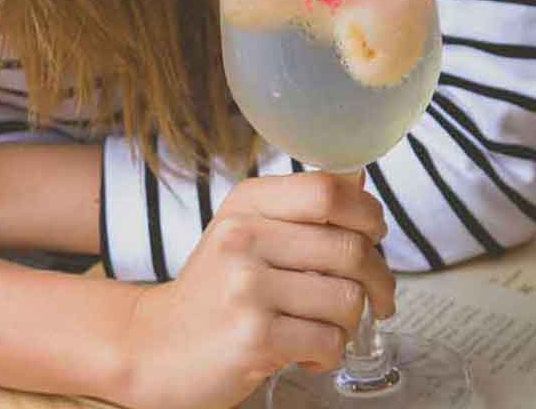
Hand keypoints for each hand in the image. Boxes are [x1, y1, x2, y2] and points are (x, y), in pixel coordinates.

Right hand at [117, 171, 393, 408]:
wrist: (157, 346)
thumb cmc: (213, 290)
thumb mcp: (245, 231)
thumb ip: (300, 208)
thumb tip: (357, 181)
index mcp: (247, 203)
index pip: (327, 191)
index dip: (367, 214)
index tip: (375, 236)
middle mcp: (244, 236)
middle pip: (350, 248)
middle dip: (378, 280)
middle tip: (376, 298)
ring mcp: (247, 287)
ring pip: (347, 299)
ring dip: (350, 323)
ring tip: (325, 327)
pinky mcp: (254, 337)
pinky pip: (329, 341)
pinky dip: (329, 353)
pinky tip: (306, 352)